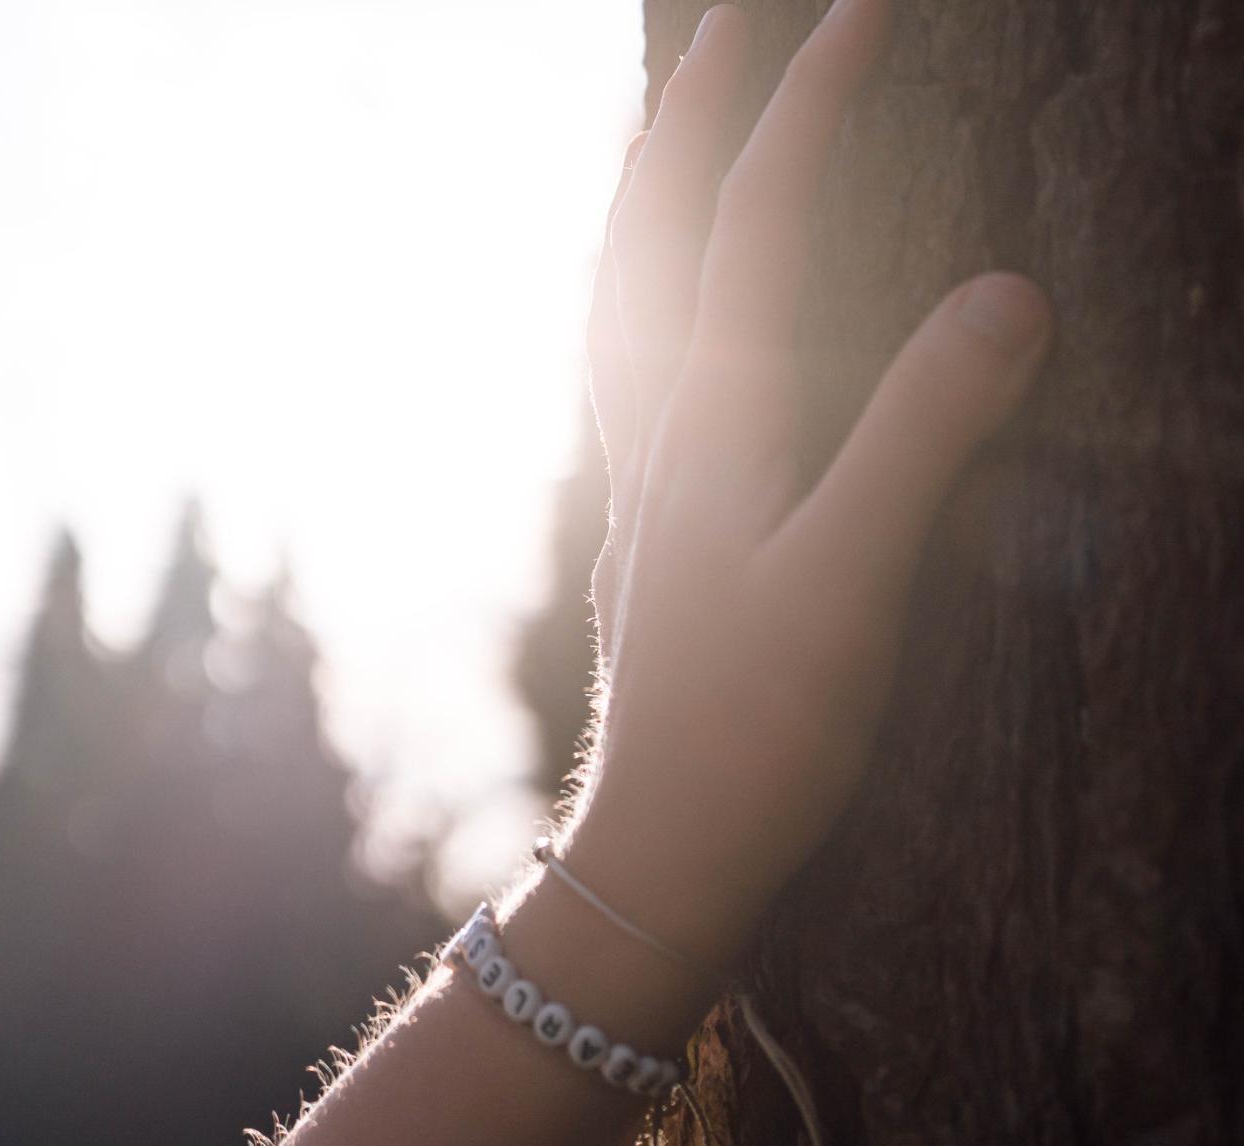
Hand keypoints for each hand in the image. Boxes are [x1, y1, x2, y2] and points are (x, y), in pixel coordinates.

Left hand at [562, 0, 1051, 965]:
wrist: (663, 839)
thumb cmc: (757, 730)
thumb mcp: (855, 584)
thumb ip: (926, 435)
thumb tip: (1008, 293)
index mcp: (713, 418)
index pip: (759, 221)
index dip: (808, 105)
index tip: (860, 7)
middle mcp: (661, 423)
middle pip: (658, 229)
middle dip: (696, 108)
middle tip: (740, 12)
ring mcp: (644, 469)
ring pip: (626, 289)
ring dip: (655, 186)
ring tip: (681, 119)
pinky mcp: (653, 516)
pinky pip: (628, 360)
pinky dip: (642, 288)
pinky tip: (661, 305)